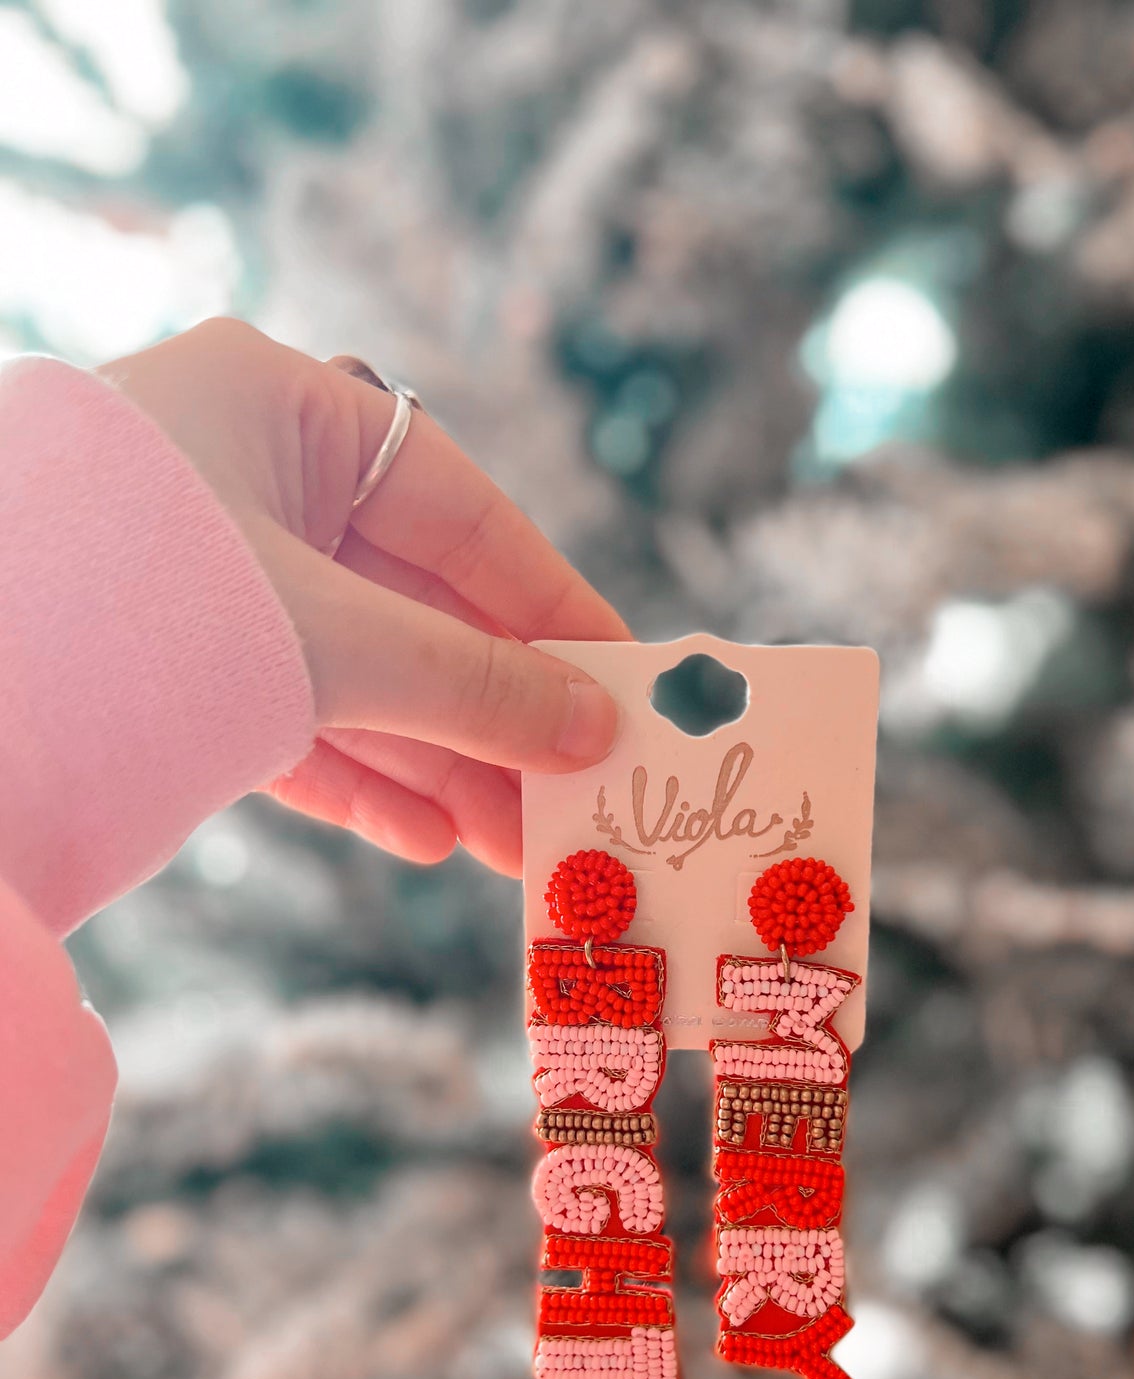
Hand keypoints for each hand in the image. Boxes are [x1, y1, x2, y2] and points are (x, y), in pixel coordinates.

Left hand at [100, 319, 628, 874]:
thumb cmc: (141, 610)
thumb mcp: (335, 641)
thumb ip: (474, 683)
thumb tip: (593, 724)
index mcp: (279, 409)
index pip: (460, 510)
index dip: (552, 602)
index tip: (626, 678)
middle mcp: (242, 481)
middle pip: (415, 605)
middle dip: (499, 713)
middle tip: (581, 792)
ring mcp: (204, 575)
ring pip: (358, 674)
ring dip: (442, 764)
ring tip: (521, 848)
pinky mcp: (167, 664)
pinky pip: (292, 719)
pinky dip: (360, 779)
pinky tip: (431, 839)